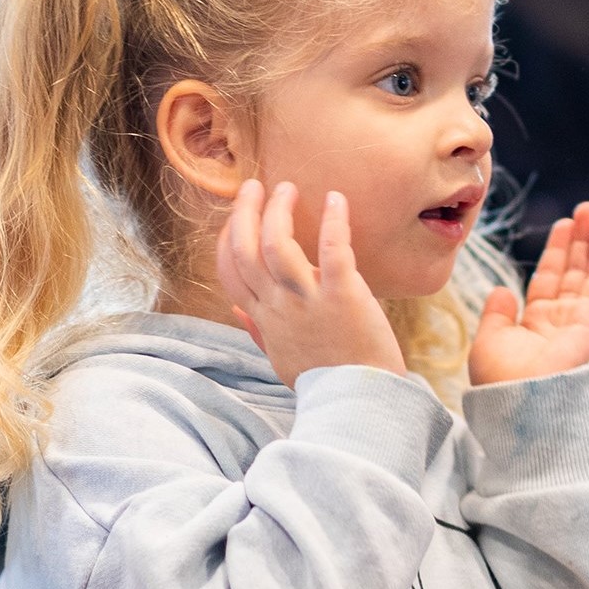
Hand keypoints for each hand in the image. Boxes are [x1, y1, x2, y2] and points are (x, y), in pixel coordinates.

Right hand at [215, 179, 404, 388]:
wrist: (362, 400)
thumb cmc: (325, 380)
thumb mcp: (282, 360)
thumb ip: (259, 331)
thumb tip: (237, 310)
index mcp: (266, 319)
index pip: (230, 272)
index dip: (227, 239)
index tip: (235, 218)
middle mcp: (279, 306)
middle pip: (245, 249)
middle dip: (244, 212)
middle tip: (254, 187)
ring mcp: (309, 300)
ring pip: (276, 243)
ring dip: (278, 210)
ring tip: (287, 189)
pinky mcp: (343, 295)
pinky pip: (332, 249)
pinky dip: (333, 221)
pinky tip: (336, 199)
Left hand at [469, 202, 588, 385]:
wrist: (520, 402)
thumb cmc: (500, 379)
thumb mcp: (489, 340)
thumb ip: (497, 314)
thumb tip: (502, 290)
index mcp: (537, 326)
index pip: (551, 279)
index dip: (558, 251)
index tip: (564, 224)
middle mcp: (563, 323)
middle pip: (577, 272)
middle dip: (583, 241)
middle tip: (588, 209)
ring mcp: (584, 324)